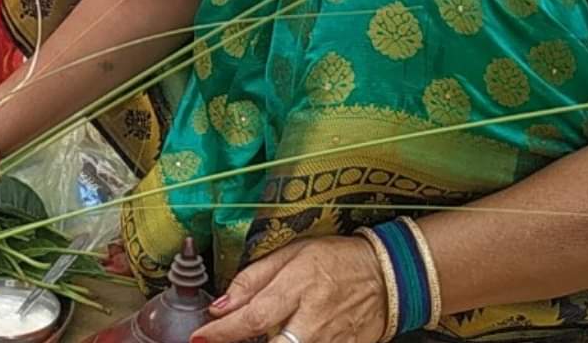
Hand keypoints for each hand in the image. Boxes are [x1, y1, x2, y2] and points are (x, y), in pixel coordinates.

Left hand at [198, 237, 388, 342]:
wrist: (387, 276)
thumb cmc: (336, 259)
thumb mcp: (292, 253)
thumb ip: (253, 278)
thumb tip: (220, 304)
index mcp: (298, 285)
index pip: (252, 316)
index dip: (222, 331)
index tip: (200, 337)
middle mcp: (313, 317)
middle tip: (219, 341)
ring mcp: (330, 339)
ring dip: (270, 342)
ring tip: (261, 333)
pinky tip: (287, 336)